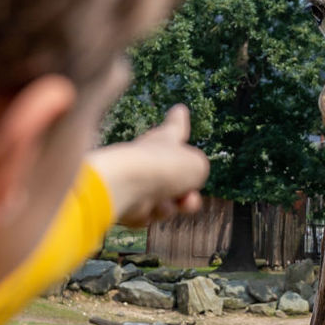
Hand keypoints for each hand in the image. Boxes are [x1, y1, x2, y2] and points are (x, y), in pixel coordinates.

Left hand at [87, 105, 209, 227]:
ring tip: (177, 201)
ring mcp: (137, 181)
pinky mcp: (127, 202)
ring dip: (179, 204)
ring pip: (168, 199)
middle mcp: (150, 158)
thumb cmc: (166, 168)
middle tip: (189, 197)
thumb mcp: (197, 164)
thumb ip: (195, 172)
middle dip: (187, 190)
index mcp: (165, 139)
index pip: (175, 127)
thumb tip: (183, 189)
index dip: (179, 120)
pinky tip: (152, 206)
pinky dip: (157, 212)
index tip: (179, 110)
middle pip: (174, 174)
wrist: (130, 186)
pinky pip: (152, 214)